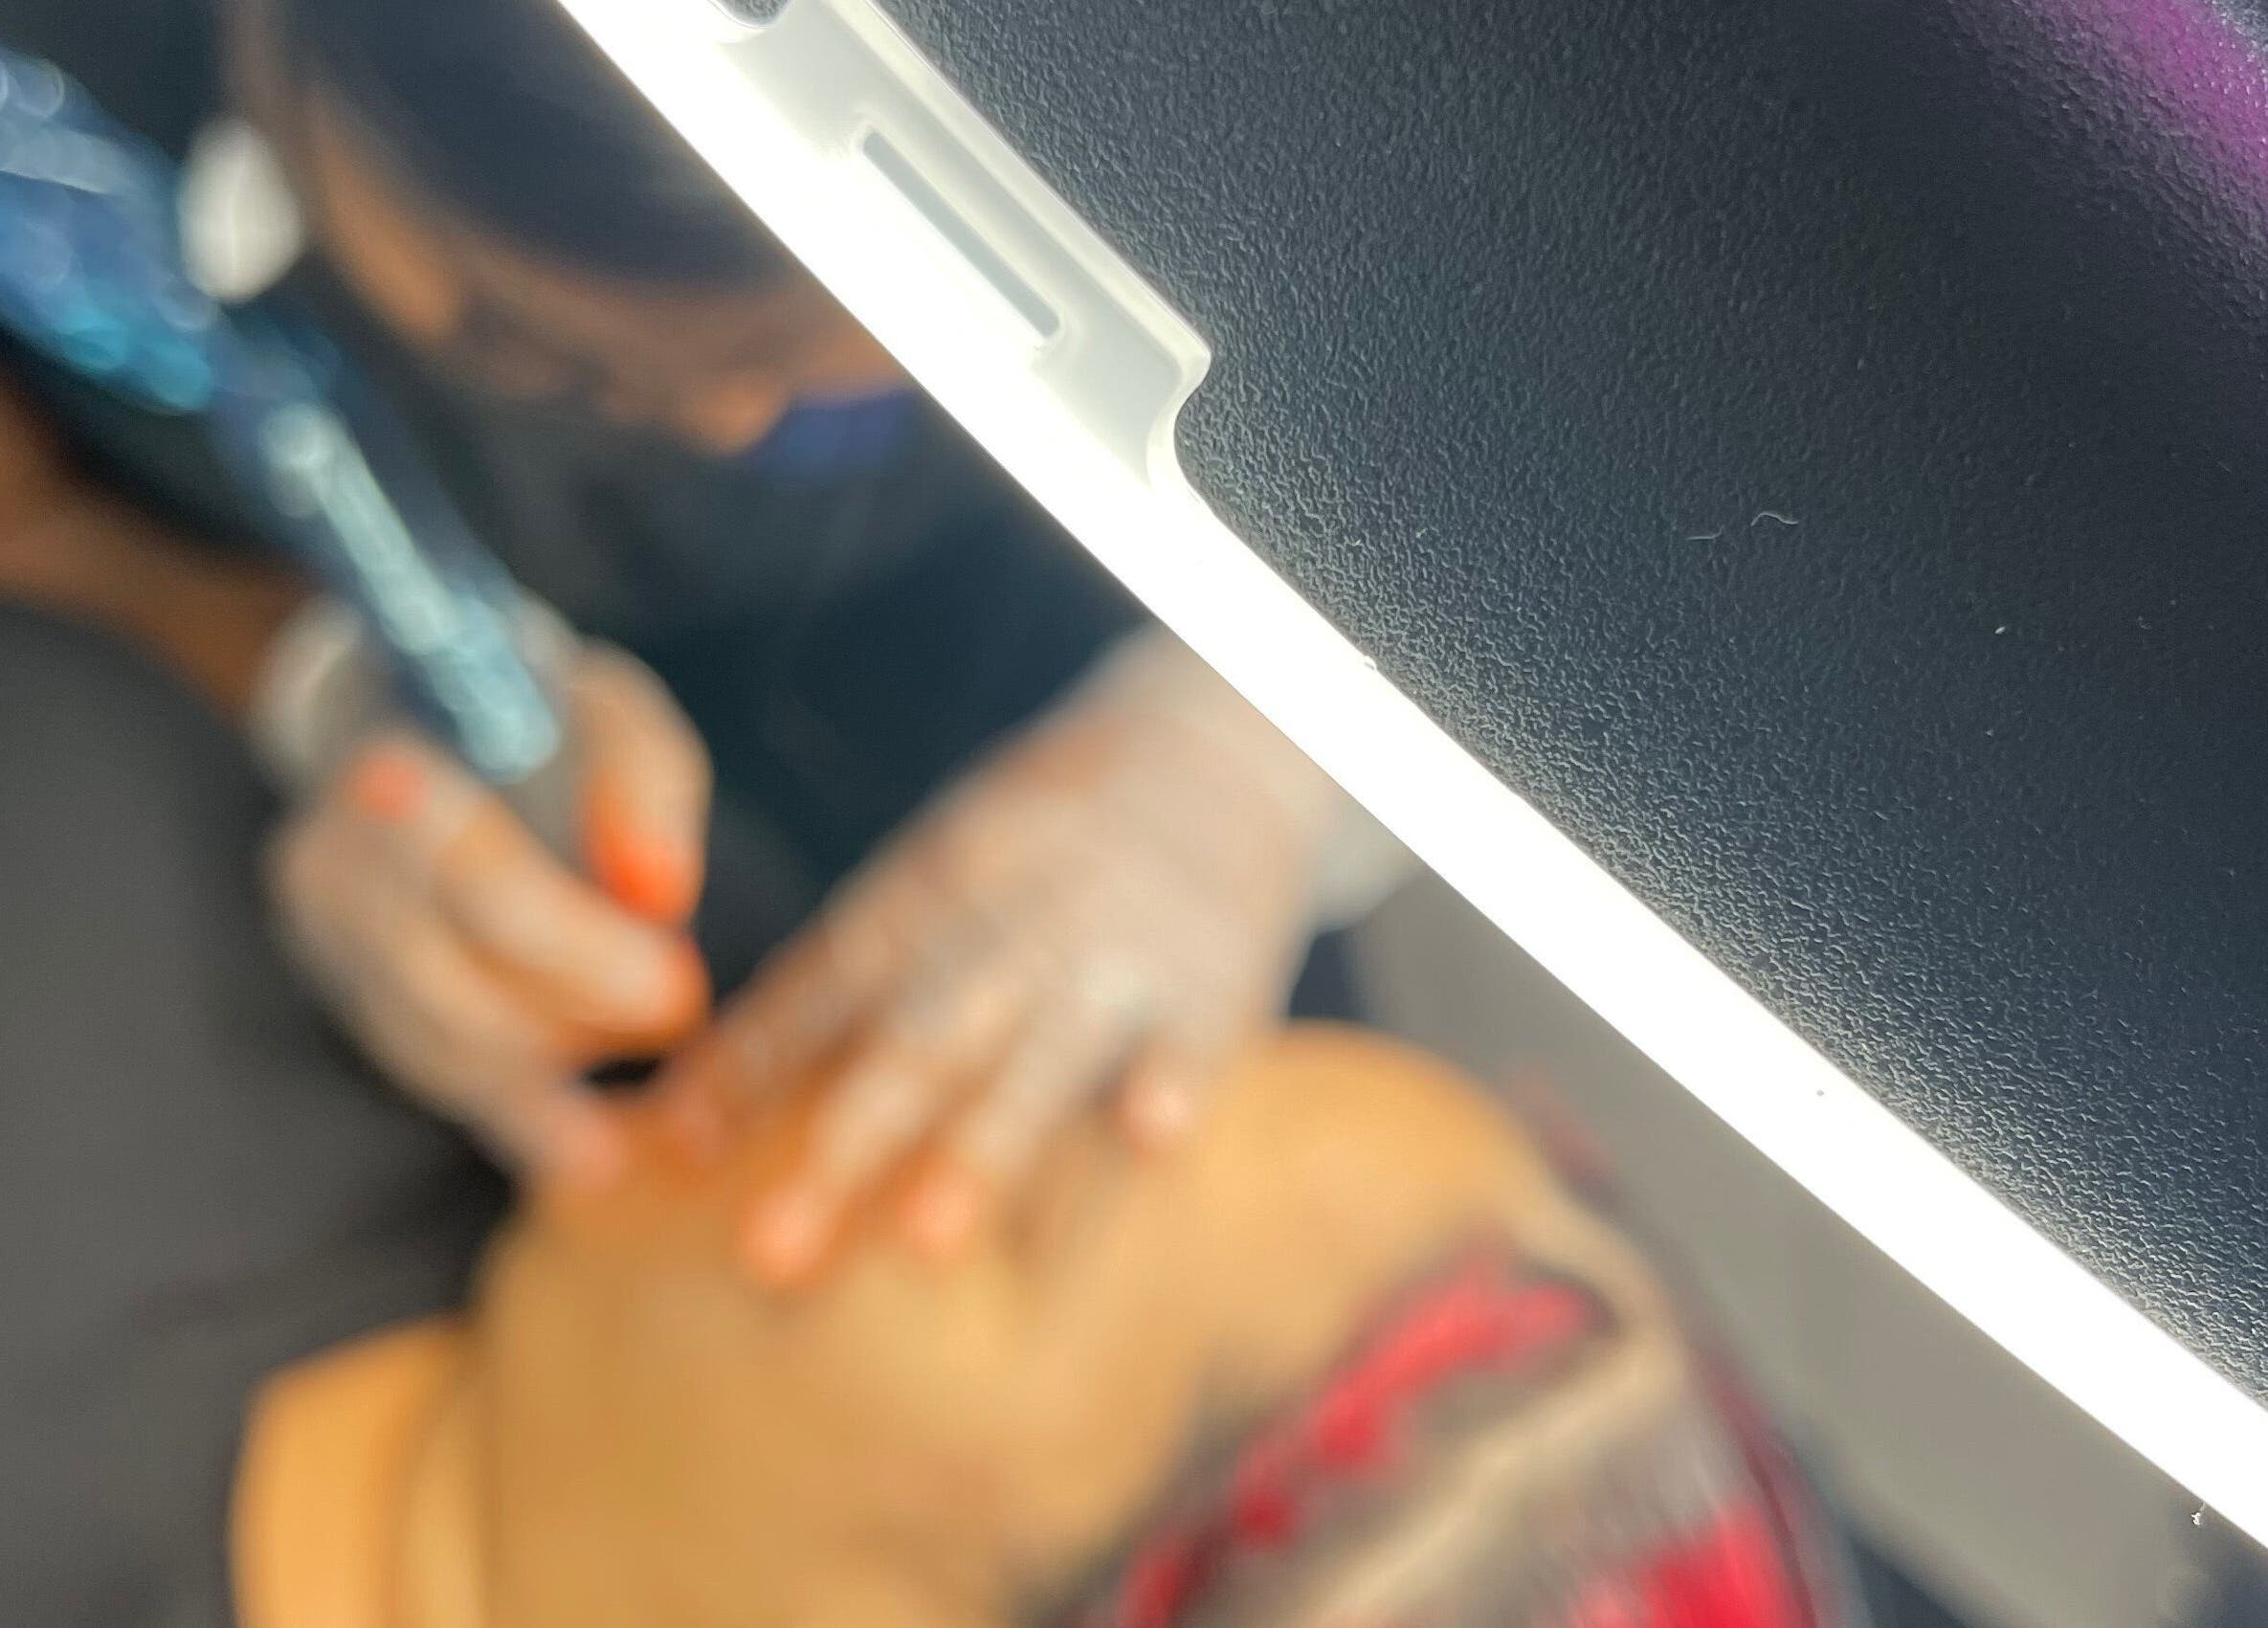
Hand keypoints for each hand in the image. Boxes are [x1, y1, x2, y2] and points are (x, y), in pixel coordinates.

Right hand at [267, 639, 711, 1182]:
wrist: (447, 733)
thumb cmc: (543, 726)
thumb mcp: (604, 709)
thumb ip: (639, 782)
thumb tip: (663, 891)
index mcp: (381, 778)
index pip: (466, 881)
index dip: (574, 942)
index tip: (671, 963)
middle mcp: (331, 873)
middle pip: (445, 977)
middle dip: (577, 1003)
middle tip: (681, 1001)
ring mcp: (338, 954)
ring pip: (441, 1045)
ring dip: (560, 1056)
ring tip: (659, 1029)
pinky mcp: (371, 1011)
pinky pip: (447, 1084)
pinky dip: (526, 1121)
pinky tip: (595, 1153)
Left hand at [657, 630, 1346, 1281]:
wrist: (1217, 746)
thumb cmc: (1039, 849)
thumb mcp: (931, 880)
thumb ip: (833, 992)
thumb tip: (683, 1123)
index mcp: (924, 891)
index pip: (823, 986)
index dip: (749, 1065)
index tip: (669, 1151)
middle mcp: (1008, 919)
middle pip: (915, 1038)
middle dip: (843, 1144)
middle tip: (769, 1256)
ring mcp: (1113, 947)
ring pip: (1040, 1050)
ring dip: (984, 1142)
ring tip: (927, 1243)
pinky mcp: (1215, 975)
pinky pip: (1190, 1034)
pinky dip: (1169, 1079)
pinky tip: (1150, 1135)